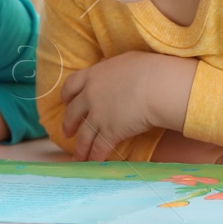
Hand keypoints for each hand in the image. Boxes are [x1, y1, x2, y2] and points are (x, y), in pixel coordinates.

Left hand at [62, 52, 196, 161]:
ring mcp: (98, 116)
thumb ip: (111, 67)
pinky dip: (95, 157)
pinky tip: (93, 163)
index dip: (66, 96)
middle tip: (67, 133)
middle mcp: (90, 96)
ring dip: (80, 148)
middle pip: (72, 113)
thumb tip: (107, 68)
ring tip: (78, 157)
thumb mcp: (125, 60)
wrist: (157, 86)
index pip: (71, 85)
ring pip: (84, 136)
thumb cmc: (148, 68)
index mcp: (93, 76)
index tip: (65, 102)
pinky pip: (99, 148)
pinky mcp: (110, 132)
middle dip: (68, 125)